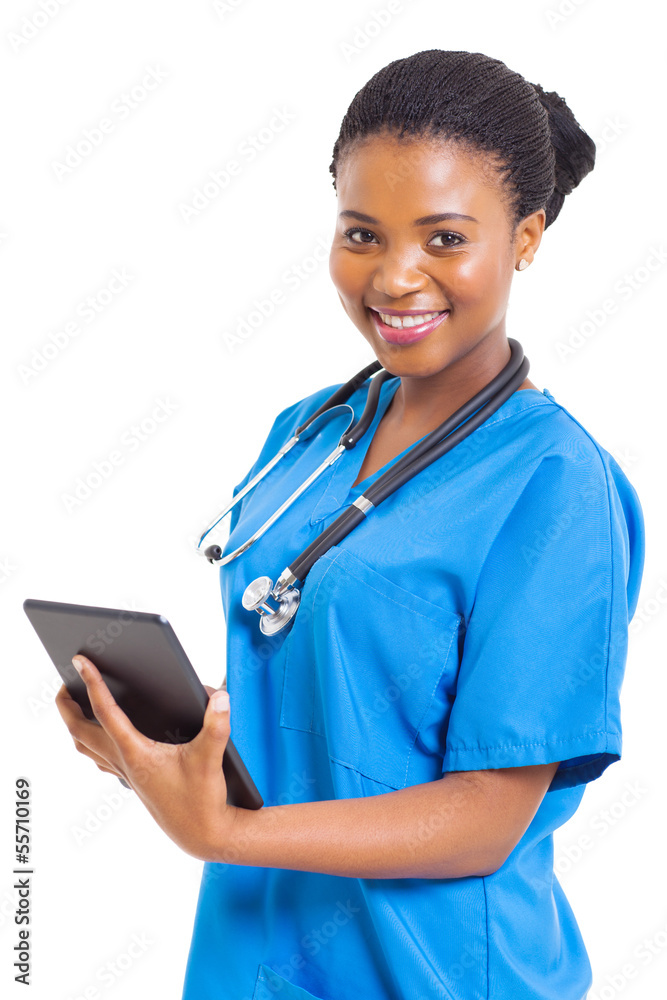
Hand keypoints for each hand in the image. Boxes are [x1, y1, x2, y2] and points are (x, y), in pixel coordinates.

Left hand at [55, 656, 236, 860]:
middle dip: (67, 706)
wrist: (203, 834)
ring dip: (75, 724)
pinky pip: (100, 758)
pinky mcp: (132, 781)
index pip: (105, 712)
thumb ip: (217, 724)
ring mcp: (125, 774)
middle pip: (80, 731)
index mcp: (136, 753)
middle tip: (64, 681)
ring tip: (74, 705)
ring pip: (85, 747)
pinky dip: (92, 742)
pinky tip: (102, 735)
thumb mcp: (210, 757)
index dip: (92, 683)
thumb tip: (221, 696)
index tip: (80, 662)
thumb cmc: (203, 799)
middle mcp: (124, 763)